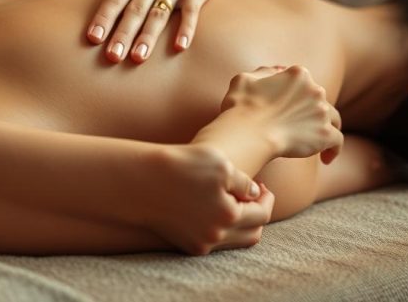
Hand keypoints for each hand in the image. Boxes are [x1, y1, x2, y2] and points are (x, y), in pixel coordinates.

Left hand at [54, 0, 222, 62]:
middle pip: (135, 10)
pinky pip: (191, 13)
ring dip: (149, 36)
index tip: (92, 38)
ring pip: (159, 14)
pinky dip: (186, 30)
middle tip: (112, 57)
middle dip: (123, 33)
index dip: (103, 18)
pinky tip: (179, 48)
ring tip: (138, 58)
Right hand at [144, 144, 273, 255]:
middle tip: (255, 196)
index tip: (264, 186)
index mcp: (229, 216)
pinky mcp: (184, 244)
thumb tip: (253, 193)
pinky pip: (214, 242)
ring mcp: (199, 243)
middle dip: (259, 214)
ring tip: (235, 202)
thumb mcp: (220, 163)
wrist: (140, 181)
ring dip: (241, 223)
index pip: (263, 214)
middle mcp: (216, 236)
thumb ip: (243, 181)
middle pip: (252, 233)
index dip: (267, 199)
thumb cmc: (180, 165)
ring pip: (233, 241)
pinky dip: (222, 228)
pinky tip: (215, 209)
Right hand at [219, 65, 342, 164]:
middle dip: (312, 111)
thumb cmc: (241, 106)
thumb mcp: (245, 79)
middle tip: (300, 126)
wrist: (249, 132)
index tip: (291, 106)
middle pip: (320, 100)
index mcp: (298, 75)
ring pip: (334, 119)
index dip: (299, 94)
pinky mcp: (325, 134)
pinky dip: (333, 149)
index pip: (304, 82)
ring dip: (327, 127)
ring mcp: (322, 112)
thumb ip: (264, 72)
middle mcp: (315, 90)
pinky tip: (326, 159)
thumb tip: (278, 70)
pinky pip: (337, 141)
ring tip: (318, 141)